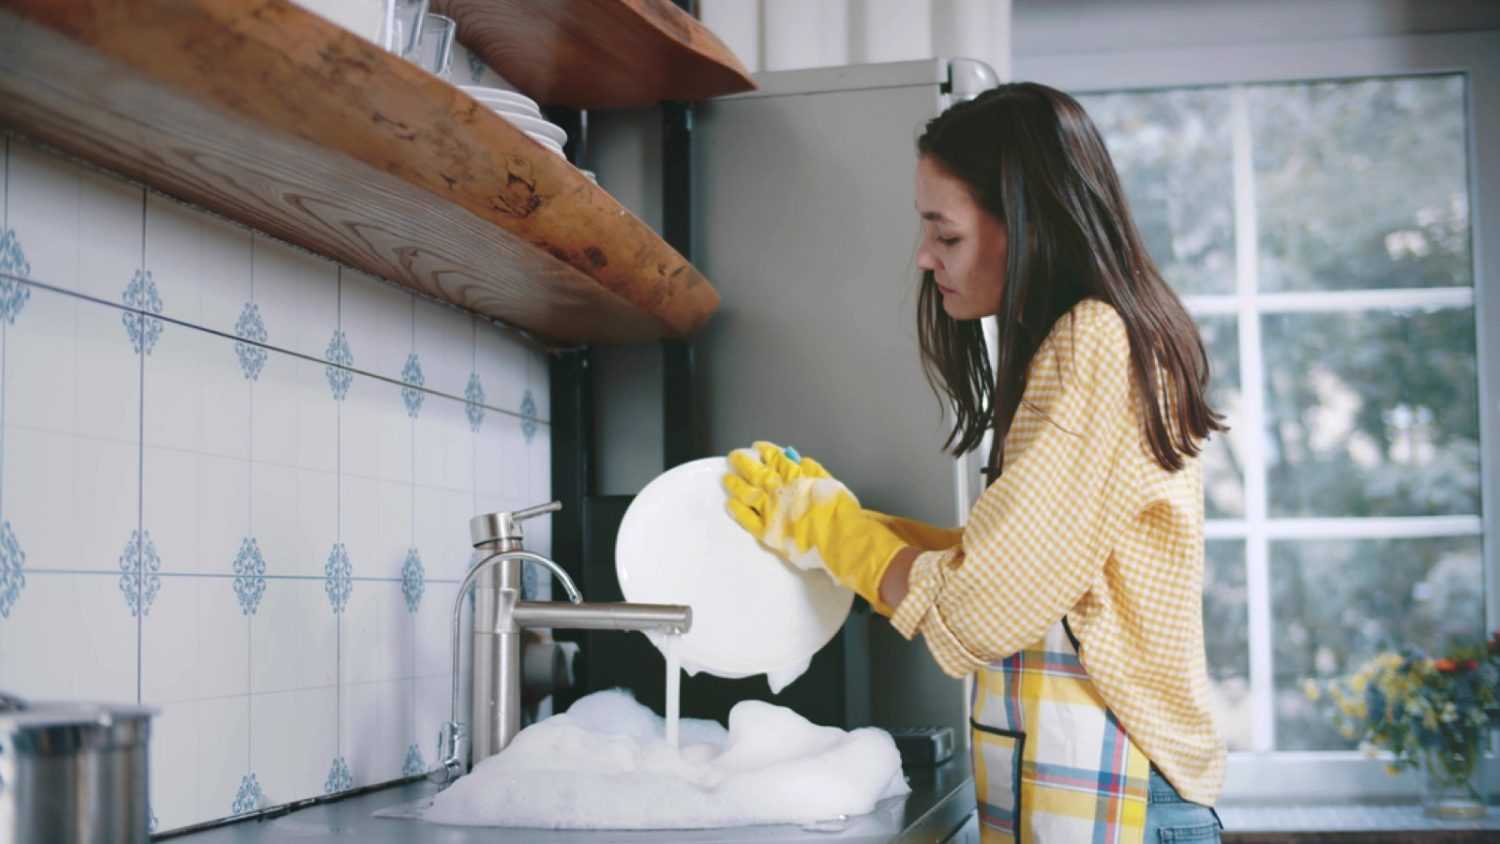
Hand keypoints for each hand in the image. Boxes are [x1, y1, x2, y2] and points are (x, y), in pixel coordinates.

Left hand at [722, 441, 907, 614]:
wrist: (838, 536)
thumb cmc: (839, 509)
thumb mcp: (830, 482)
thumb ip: (813, 471)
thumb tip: (799, 460)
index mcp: (795, 476)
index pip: (775, 459)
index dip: (765, 451)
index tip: (756, 446)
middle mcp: (779, 489)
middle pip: (756, 473)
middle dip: (743, 463)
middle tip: (733, 457)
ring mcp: (770, 510)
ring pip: (747, 494)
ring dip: (736, 485)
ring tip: (726, 479)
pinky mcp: (767, 531)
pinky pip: (748, 519)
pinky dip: (737, 511)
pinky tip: (729, 504)